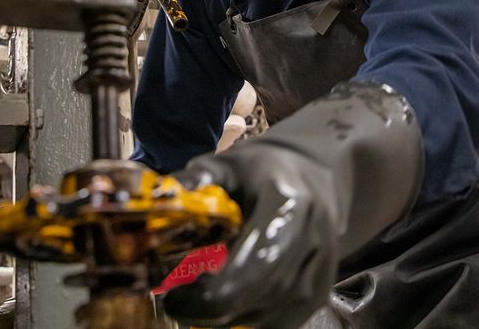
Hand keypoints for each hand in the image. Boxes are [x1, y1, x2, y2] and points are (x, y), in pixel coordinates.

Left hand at [163, 81, 421, 328]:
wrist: (311, 176)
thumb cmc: (262, 171)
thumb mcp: (226, 165)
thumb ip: (195, 181)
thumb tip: (157, 199)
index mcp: (289, 203)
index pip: (259, 260)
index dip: (218, 290)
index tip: (175, 295)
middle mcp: (314, 238)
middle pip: (265, 295)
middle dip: (215, 309)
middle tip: (177, 305)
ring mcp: (321, 269)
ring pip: (273, 315)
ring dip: (230, 318)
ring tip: (197, 304)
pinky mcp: (319, 291)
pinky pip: (282, 322)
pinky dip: (248, 320)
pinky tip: (224, 310)